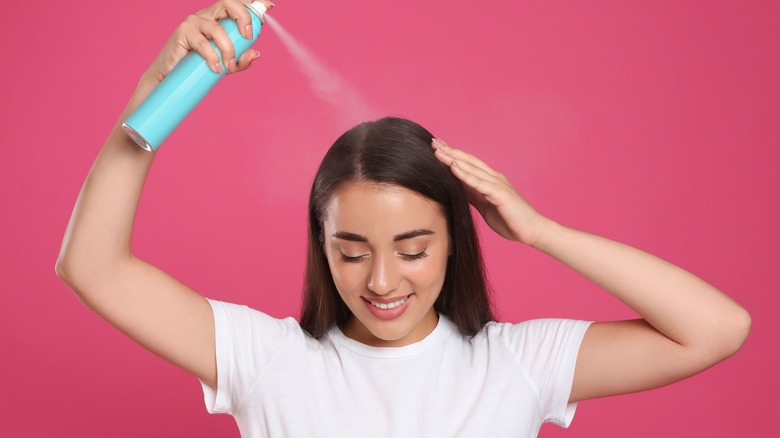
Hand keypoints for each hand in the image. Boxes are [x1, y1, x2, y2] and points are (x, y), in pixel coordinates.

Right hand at [143, 0, 273, 83]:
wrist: (171, 75)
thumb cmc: (199, 66)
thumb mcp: (225, 64)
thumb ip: (241, 60)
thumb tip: (256, 53)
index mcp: (219, 19)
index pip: (236, 4)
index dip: (251, 3)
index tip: (270, 5)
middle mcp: (207, 16)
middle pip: (227, 3)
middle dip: (243, 16)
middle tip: (248, 37)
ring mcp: (194, 22)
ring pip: (217, 28)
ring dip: (228, 48)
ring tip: (229, 66)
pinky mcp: (183, 33)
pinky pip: (202, 42)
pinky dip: (212, 56)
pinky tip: (217, 68)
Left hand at [432, 138, 548, 245]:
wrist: (532, 231)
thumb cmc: (510, 220)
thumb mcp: (485, 206)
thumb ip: (474, 196)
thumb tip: (458, 189)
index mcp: (490, 181)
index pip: (468, 164)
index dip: (453, 155)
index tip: (437, 148)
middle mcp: (494, 178)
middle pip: (468, 161)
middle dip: (450, 151)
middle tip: (433, 142)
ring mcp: (497, 184)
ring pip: (471, 168)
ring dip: (454, 159)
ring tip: (438, 151)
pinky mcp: (500, 194)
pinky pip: (479, 183)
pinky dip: (465, 175)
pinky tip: (453, 167)